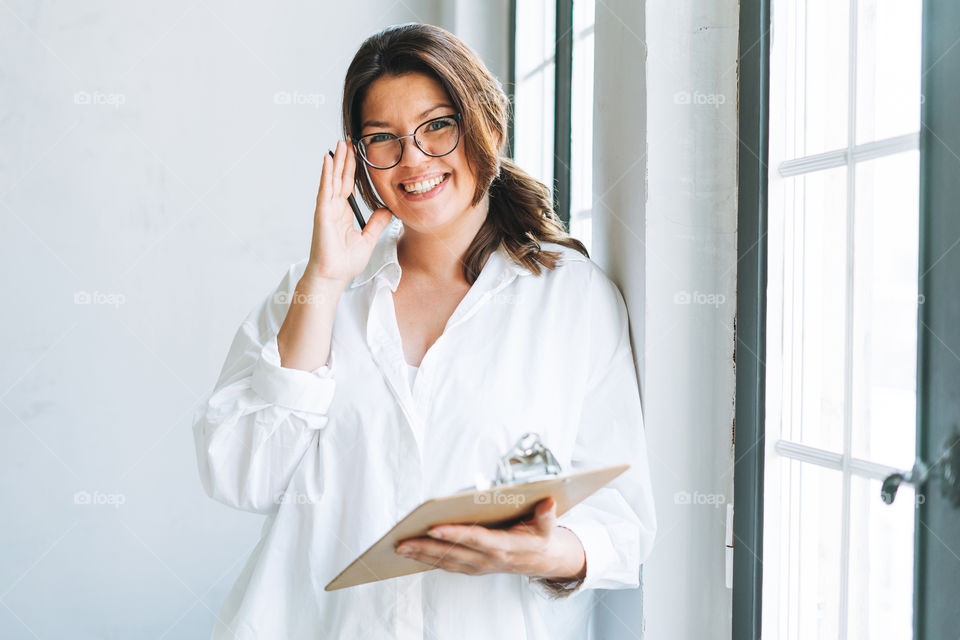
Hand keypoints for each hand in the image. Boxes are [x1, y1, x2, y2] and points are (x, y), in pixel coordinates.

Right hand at [305, 138, 392, 283]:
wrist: (333, 277)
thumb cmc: (345, 262)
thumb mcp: (368, 239)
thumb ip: (376, 223)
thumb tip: (388, 209)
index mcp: (343, 212)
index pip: (349, 185)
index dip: (353, 168)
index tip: (358, 152)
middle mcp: (334, 208)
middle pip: (341, 177)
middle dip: (346, 158)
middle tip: (350, 139)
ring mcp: (327, 209)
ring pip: (333, 179)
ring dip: (336, 160)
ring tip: (341, 143)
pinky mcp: (322, 213)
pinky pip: (325, 189)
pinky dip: (326, 174)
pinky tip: (328, 159)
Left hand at [393, 497, 585, 581]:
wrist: (542, 560)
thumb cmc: (539, 538)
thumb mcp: (548, 525)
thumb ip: (546, 515)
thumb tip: (548, 501)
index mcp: (505, 547)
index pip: (476, 539)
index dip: (455, 534)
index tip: (434, 528)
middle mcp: (488, 559)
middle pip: (453, 553)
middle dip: (426, 547)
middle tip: (402, 541)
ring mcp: (479, 566)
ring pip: (446, 562)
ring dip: (422, 555)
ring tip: (400, 547)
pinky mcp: (473, 567)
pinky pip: (448, 565)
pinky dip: (429, 560)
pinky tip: (413, 553)